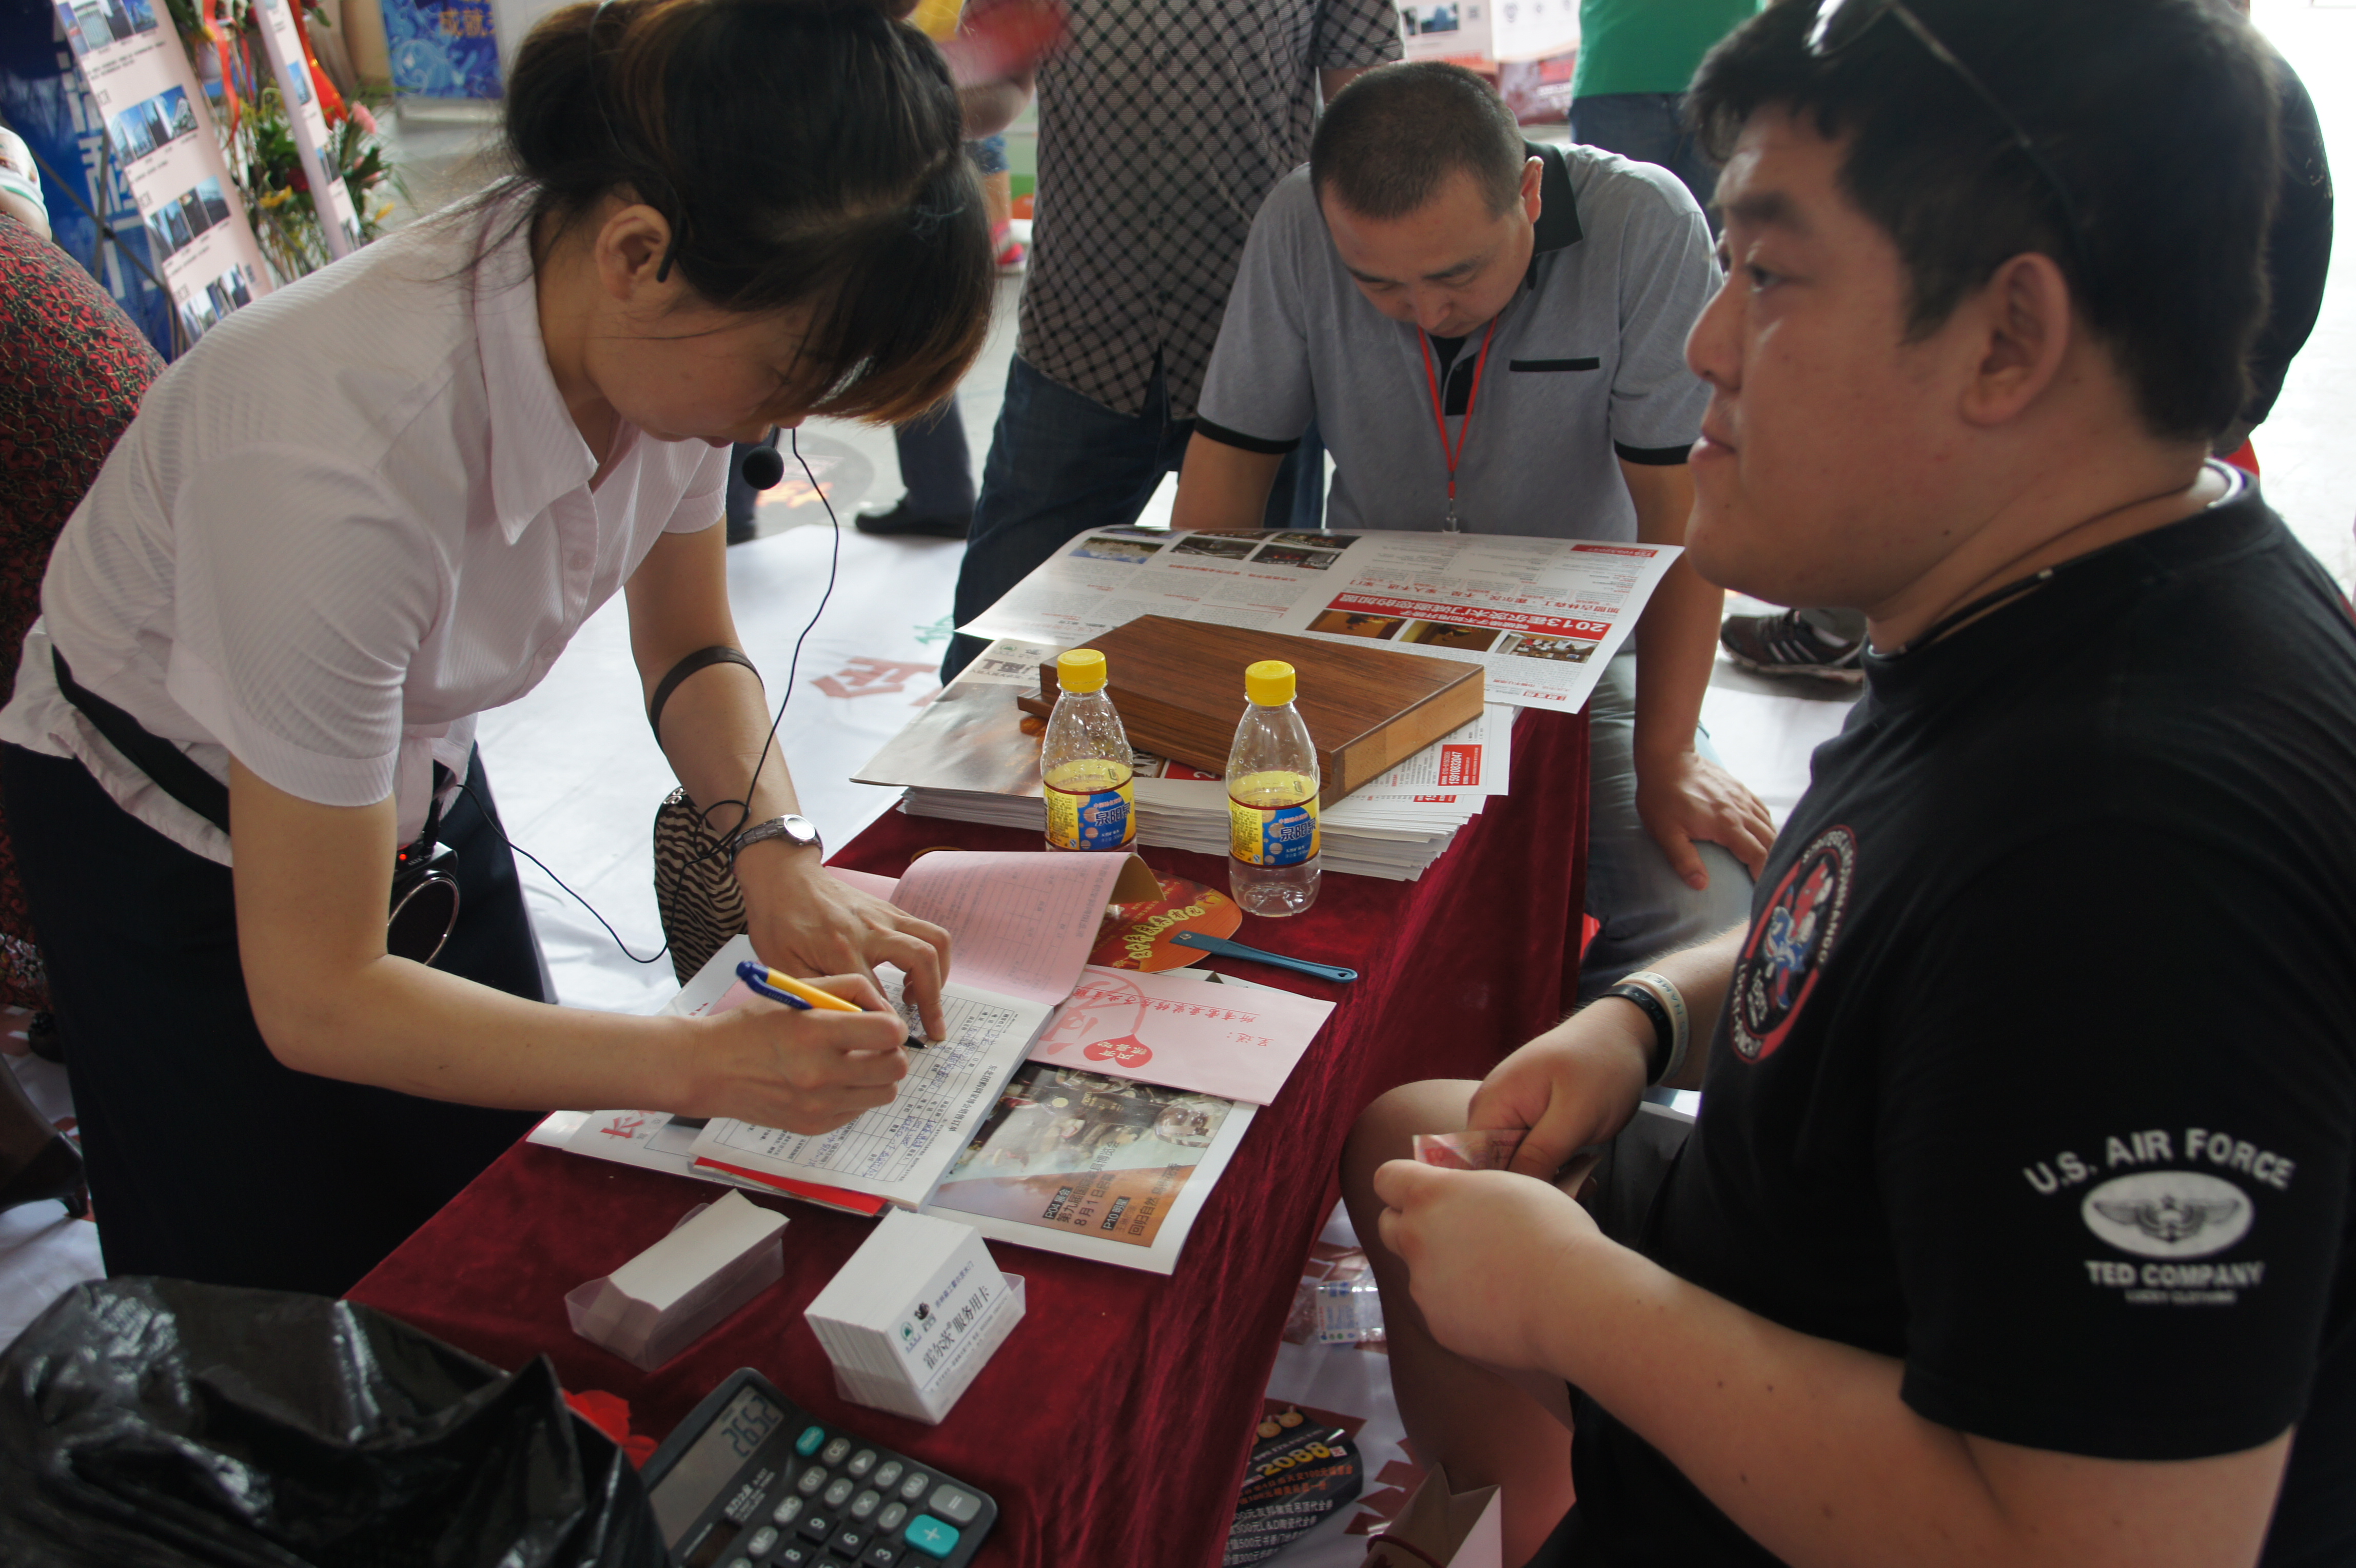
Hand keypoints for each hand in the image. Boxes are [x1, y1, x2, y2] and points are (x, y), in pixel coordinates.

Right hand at [687, 971, 911, 1132]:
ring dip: (878, 1076)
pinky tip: (831, 1080)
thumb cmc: (751, 1025)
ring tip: (853, 1062)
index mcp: (815, 1033)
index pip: (888, 1033)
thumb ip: (847, 990)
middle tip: (872, 1043)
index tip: (880, 1023)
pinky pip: (858, 1111)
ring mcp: (818, 1105)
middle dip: (891, 1051)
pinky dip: (854, 1095)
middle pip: (895, 1068)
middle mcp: (819, 1073)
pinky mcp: (813, 1126)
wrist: (708, 1069)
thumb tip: (884, 1009)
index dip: (892, 1025)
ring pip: (885, 1093)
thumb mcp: (796, 992)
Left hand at [736, 845, 952, 1039]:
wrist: (785, 878)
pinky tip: (914, 976)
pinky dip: (931, 957)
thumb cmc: (780, 923)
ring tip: (924, 999)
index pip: (878, 995)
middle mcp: (871, 929)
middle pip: (923, 960)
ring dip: (939, 974)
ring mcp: (885, 915)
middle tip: (932, 1029)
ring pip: (935, 940)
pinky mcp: (890, 909)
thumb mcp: (784, 966)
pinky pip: (927, 930)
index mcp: (842, 949)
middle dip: (933, 1000)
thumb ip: (820, 995)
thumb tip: (850, 1022)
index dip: (888, 1024)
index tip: (893, 1046)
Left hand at [1373, 1160, 1602, 1370]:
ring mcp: (1423, 1286)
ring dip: (1441, 1270)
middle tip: (1452, 1231)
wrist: (1569, 1299)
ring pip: (1418, 1272)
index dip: (1402, 1184)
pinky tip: (1498, 1307)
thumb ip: (1469, 1190)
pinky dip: (1460, 1307)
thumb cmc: (1552, 1233)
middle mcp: (1415, 1239)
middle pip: (1389, 1226)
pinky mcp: (1438, 1325)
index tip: (1423, 1190)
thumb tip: (1461, 1198)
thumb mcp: (1510, 1186)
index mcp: (1431, 1196)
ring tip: (1493, 1276)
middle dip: (1410, 1225)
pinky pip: (1440, 1309)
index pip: (1386, 1178)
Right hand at [1466, 1007, 1652, 1181]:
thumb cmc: (1601, 1066)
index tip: (1545, 1203)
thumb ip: (1540, 1153)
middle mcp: (1490, 1111)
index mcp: (1491, 1106)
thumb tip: (1511, 1192)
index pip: (1472, 1166)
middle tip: (1575, 1192)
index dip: (1502, 1192)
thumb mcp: (1575, 1114)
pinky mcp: (1527, 1120)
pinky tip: (1580, 1170)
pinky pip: (1528, 1156)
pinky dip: (1552, 1168)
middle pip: (1493, 1170)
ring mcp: (1508, 1115)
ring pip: (1514, 1166)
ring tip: (1584, 1183)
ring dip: (1546, 1181)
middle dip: (1529, 1189)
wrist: (1622, 1033)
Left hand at [1635, 747, 1775, 889]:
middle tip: (1767, 878)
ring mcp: (1742, 798)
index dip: (1763, 874)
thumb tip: (1701, 885)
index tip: (1761, 887)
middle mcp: (1741, 811)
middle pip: (1770, 841)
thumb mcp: (1665, 833)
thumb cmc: (1663, 797)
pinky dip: (1766, 825)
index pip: (1758, 855)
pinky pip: (1762, 809)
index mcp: (1726, 825)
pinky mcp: (1740, 788)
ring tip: (1767, 860)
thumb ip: (1684, 860)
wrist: (1667, 758)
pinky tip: (1761, 833)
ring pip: (1769, 825)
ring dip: (1772, 843)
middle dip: (1773, 862)